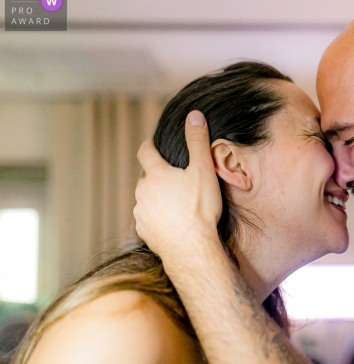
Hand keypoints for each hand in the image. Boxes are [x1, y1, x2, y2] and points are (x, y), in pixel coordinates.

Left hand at [134, 110, 221, 259]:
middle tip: (176, 180)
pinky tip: (173, 222)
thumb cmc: (199, 209)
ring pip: (147, 199)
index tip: (152, 142)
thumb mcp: (203, 171)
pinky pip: (148, 219)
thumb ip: (197, 142)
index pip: (146, 151)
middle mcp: (143, 192)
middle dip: (158, 176)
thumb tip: (194, 115)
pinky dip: (158, 218)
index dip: (149, 144)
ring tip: (177, 204)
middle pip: (147, 178)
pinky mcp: (143, 231)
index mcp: (156, 174)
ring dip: (158, 198)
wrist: (192, 248)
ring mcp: (141, 213)